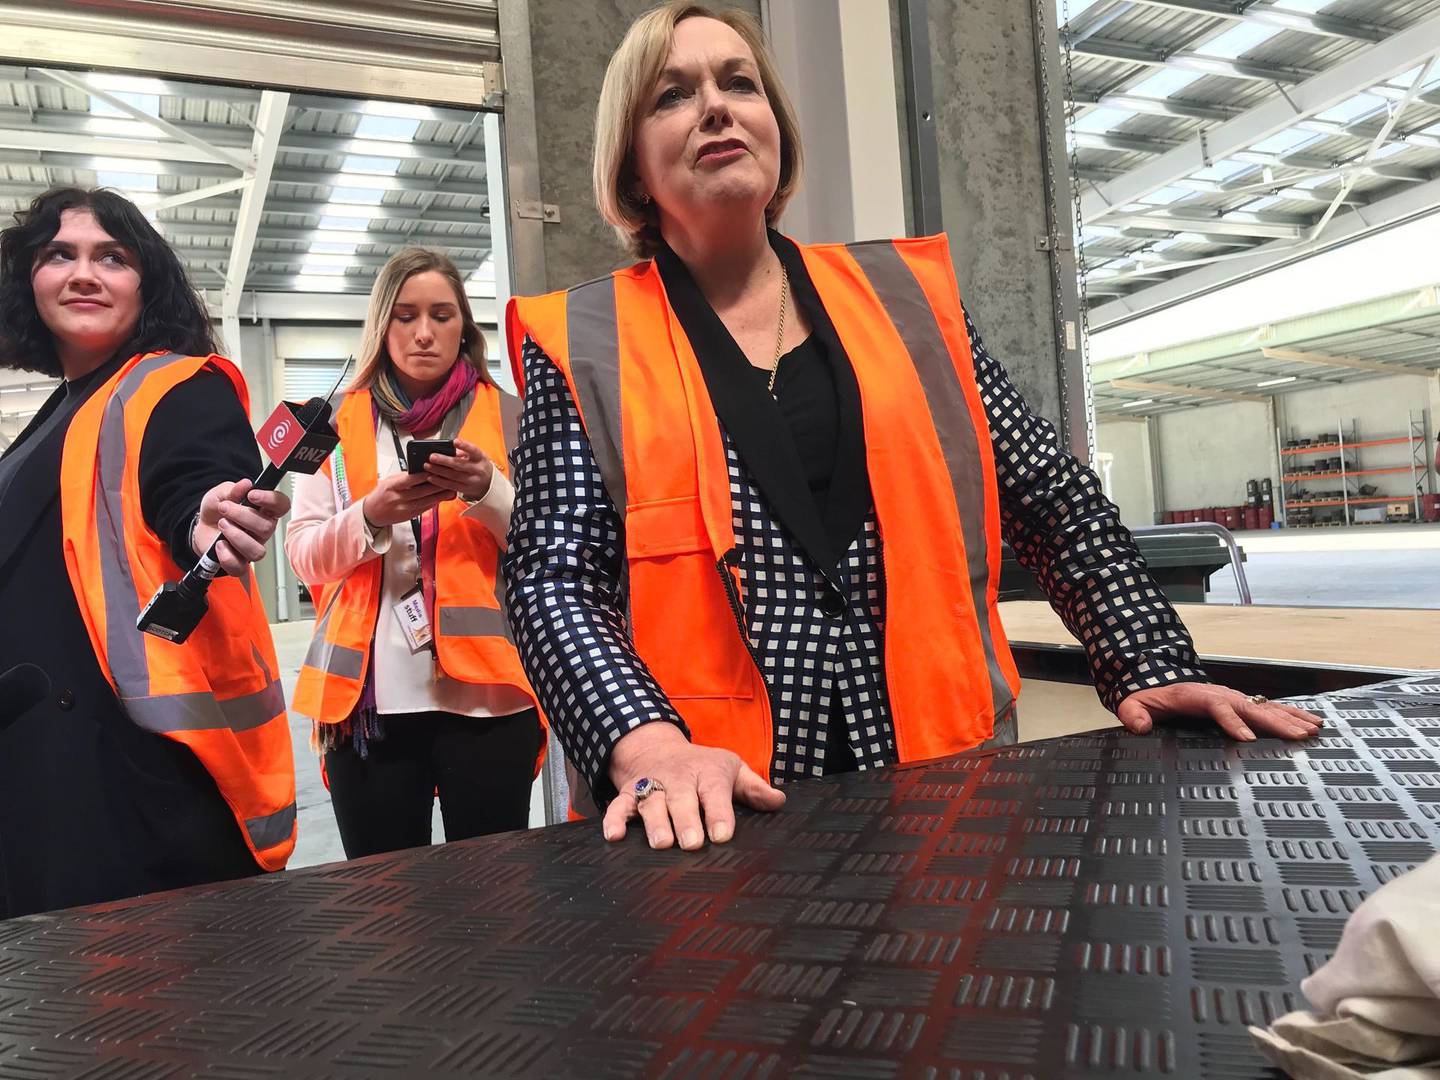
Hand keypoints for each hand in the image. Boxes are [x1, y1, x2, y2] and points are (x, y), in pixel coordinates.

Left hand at [192, 479, 290, 575]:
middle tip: (225, 508)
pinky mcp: (239, 562)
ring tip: (222, 525)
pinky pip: (240, 566)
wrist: (201, 527)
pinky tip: (219, 544)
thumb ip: (232, 489)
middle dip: (242, 516)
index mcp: (264, 511)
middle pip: (267, 528)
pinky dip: (227, 556)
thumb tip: (246, 484)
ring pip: (257, 550)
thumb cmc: (216, 510)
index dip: (271, 500)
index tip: (253, 495)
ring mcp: (252, 547)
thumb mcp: (221, 494)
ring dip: (236, 536)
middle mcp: (262, 531)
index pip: (281, 506)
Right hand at [361, 470, 453, 527]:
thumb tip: (422, 471)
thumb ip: (404, 478)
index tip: (434, 471)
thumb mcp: (389, 482)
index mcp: (391, 486)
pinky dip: (433, 503)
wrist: (372, 513)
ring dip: (439, 496)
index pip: (409, 480)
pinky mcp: (408, 516)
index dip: (423, 476)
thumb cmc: (382, 494)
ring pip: (425, 502)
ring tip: (450, 490)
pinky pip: (424, 508)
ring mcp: (403, 509)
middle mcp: (397, 498)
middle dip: (436, 486)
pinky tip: (441, 498)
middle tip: (448, 480)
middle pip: (420, 492)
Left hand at [423, 438, 494, 501]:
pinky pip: (451, 486)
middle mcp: (478, 470)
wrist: (489, 483)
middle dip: (444, 461)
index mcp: (480, 458)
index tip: (455, 441)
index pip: (474, 450)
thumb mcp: (476, 456)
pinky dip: (440, 482)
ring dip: (439, 471)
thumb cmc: (478, 465)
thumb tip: (444, 448)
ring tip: (427, 466)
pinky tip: (431, 477)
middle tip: (432, 456)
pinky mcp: (466, 489)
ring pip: (453, 476)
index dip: (465, 446)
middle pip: (460, 465)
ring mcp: (472, 481)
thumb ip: (462, 452)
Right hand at [603, 722, 786, 848]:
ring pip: (651, 803)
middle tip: (692, 843)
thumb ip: (753, 789)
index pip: (715, 792)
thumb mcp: (731, 769)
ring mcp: (652, 786)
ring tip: (661, 843)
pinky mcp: (629, 793)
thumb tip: (778, 802)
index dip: (719, 813)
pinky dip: (613, 819)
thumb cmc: (701, 767)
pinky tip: (613, 836)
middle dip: (686, 820)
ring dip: (654, 822)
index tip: (722, 834)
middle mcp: (678, 779)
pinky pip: (618, 805)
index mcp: (707, 773)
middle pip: (681, 799)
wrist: (656, 748)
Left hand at [1117, 681, 1322, 741]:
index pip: (1217, 707)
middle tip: (1298, 736)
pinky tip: (1312, 722)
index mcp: (1195, 696)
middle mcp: (1219, 694)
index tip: (1246, 739)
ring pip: (1265, 707)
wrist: (1156, 679)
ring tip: (1313, 730)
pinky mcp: (1241, 703)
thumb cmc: (1149, 696)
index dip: (1232, 723)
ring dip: (1290, 718)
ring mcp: (1233, 697)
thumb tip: (1139, 726)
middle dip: (1275, 722)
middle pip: (1250, 708)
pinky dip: (1292, 714)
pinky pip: (1269, 707)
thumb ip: (1134, 714)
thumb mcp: (1134, 704)